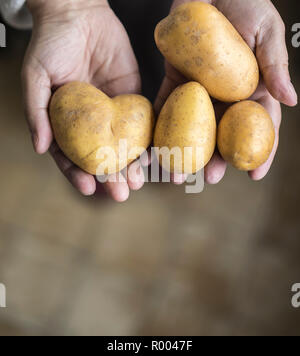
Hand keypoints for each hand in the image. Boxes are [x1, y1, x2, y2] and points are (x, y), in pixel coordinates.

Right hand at [22, 0, 143, 201]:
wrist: (79, 14)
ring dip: (131, 166)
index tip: (88, 189)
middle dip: (111, 177)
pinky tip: (153, 155)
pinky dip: (147, 141)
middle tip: (120, 194)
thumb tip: (39, 148)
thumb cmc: (51, 44)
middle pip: (100, 157)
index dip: (77, 174)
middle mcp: (90, 124)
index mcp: (65, 124)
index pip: (71, 156)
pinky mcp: (132, 100)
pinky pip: (141, 124)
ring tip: (139, 182)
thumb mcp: (35, 77)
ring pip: (123, 146)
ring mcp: (112, 114)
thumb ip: (36, 112)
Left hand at [155, 0, 297, 183]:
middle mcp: (224, 98)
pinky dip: (160, 128)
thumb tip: (291, 101)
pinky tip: (155, 148)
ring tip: (178, 173)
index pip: (259, 126)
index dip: (260, 151)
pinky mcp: (173, 82)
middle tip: (209, 178)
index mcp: (251, 89)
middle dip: (216, 159)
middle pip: (222, 135)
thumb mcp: (267, 29)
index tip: (254, 175)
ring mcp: (197, 93)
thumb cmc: (244, 2)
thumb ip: (276, 64)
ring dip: (186, 152)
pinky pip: (166, 108)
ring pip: (193, 129)